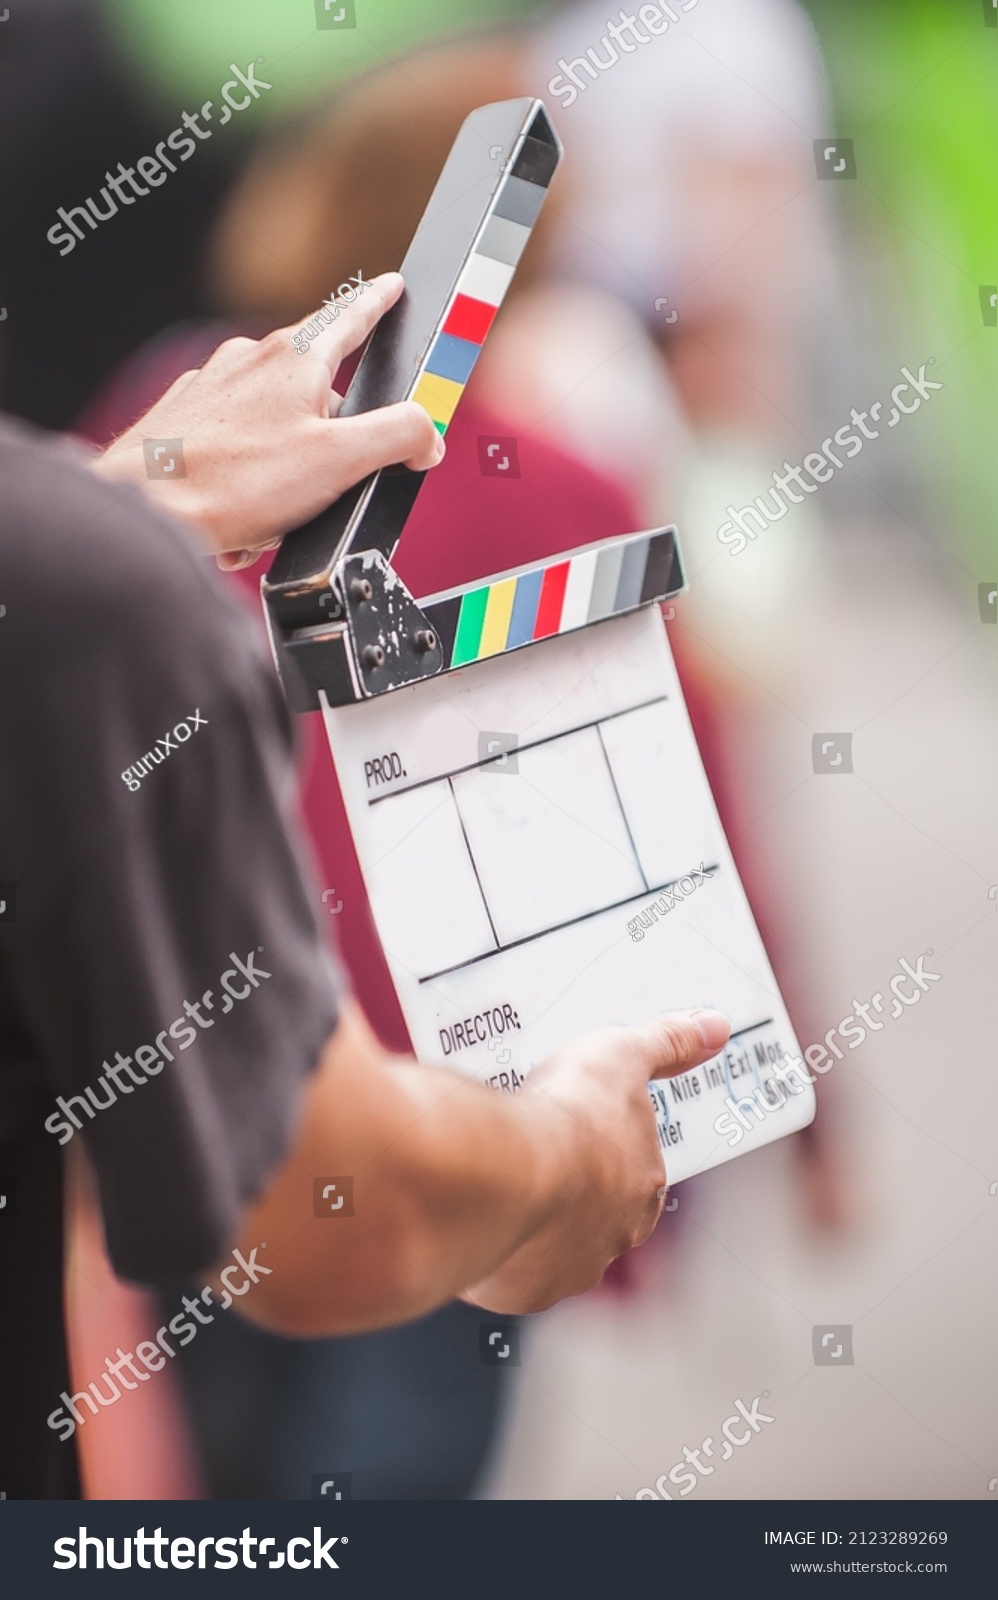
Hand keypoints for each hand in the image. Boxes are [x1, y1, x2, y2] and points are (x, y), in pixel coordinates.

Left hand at [91, 272, 443, 565]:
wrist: (145, 509)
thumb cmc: (238, 482)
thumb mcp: (340, 461)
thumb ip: (397, 437)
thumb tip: (426, 434)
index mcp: (294, 358)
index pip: (350, 316)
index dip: (378, 302)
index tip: (391, 284)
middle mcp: (248, 360)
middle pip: (314, 383)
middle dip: (331, 432)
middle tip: (336, 477)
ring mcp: (210, 388)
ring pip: (272, 424)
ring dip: (286, 469)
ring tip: (275, 514)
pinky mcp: (182, 423)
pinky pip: (234, 451)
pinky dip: (247, 484)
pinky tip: (240, 520)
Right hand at [462, 1009, 730, 1313]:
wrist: (509, 1168)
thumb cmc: (570, 1116)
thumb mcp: (623, 1053)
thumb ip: (668, 1042)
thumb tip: (713, 1027)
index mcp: (643, 1189)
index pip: (634, 1174)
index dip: (607, 1152)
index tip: (581, 1134)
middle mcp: (612, 1238)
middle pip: (593, 1215)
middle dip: (570, 1190)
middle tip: (536, 1153)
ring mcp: (565, 1269)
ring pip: (550, 1248)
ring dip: (533, 1223)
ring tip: (502, 1183)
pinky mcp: (520, 1289)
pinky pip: (509, 1273)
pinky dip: (495, 1250)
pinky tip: (480, 1217)